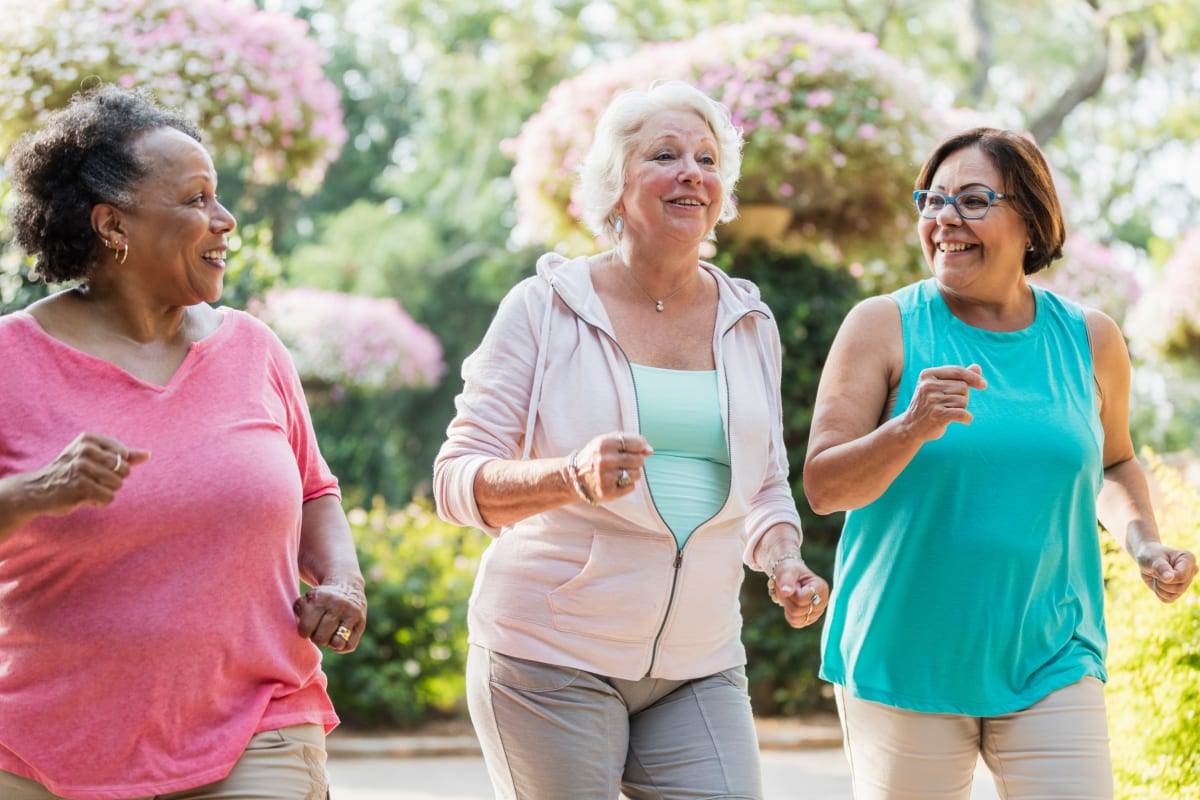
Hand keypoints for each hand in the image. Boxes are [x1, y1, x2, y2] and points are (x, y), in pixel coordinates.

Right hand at [29, 433, 149, 515]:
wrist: (38, 490)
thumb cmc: (70, 472)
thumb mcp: (94, 458)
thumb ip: (123, 455)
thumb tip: (148, 454)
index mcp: (89, 439)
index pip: (125, 454)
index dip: (117, 466)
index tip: (97, 467)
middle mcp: (85, 450)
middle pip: (124, 469)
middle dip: (113, 479)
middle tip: (91, 480)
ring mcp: (82, 468)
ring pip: (118, 484)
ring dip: (106, 491)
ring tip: (87, 489)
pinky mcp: (81, 487)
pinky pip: (109, 498)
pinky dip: (100, 501)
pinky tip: (85, 498)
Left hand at [294, 579, 367, 651]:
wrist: (347, 586)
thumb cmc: (320, 598)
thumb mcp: (307, 598)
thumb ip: (299, 611)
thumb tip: (304, 630)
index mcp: (322, 598)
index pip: (306, 629)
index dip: (304, 632)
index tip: (307, 627)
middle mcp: (339, 605)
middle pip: (320, 638)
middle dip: (316, 638)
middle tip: (318, 631)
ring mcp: (352, 614)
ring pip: (336, 643)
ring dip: (329, 643)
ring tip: (328, 635)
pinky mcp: (362, 622)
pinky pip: (349, 646)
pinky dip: (341, 646)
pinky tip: (338, 637)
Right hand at [572, 431, 652, 503]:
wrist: (576, 476)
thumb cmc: (597, 456)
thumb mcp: (609, 442)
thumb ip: (630, 442)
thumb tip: (650, 451)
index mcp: (604, 443)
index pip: (637, 443)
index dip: (640, 446)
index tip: (634, 449)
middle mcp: (604, 460)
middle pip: (639, 460)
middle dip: (636, 461)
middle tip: (624, 462)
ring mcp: (605, 477)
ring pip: (637, 474)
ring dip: (633, 473)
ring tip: (620, 472)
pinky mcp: (607, 492)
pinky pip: (631, 487)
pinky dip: (627, 485)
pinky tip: (616, 482)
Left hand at [769, 558, 829, 628]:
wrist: (788, 576)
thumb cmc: (789, 571)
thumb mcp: (787, 572)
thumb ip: (787, 580)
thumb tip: (786, 592)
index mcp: (821, 587)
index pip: (801, 599)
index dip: (792, 593)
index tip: (795, 584)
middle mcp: (822, 601)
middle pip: (798, 610)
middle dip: (789, 600)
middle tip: (790, 590)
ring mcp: (817, 612)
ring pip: (796, 619)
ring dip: (788, 607)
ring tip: (791, 596)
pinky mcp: (810, 619)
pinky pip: (795, 623)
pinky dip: (789, 614)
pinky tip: (792, 604)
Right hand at [900, 364, 986, 441]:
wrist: (911, 427)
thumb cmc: (929, 405)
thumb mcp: (939, 387)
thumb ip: (959, 376)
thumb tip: (978, 368)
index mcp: (927, 374)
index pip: (957, 371)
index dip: (973, 377)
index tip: (983, 385)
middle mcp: (928, 386)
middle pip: (963, 387)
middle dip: (963, 396)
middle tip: (950, 405)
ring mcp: (932, 400)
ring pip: (964, 401)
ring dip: (962, 408)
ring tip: (949, 413)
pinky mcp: (937, 415)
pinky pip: (963, 413)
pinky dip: (967, 418)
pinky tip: (964, 421)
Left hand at [1138, 543, 1197, 602]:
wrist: (1146, 560)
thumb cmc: (1150, 555)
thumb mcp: (1152, 558)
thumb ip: (1160, 567)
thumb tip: (1169, 578)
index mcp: (1189, 559)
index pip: (1181, 577)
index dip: (1166, 577)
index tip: (1158, 566)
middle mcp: (1191, 571)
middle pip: (1179, 588)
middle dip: (1161, 583)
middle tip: (1156, 572)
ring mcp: (1186, 582)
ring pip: (1173, 596)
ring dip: (1159, 588)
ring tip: (1157, 576)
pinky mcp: (1179, 591)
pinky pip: (1168, 600)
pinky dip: (1159, 593)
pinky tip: (1158, 583)